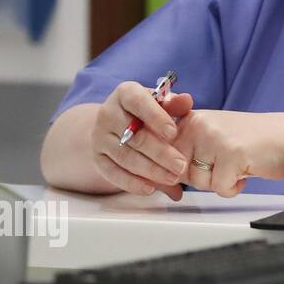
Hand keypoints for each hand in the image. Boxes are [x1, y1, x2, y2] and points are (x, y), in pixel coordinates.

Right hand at [89, 81, 194, 198]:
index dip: (155, 117)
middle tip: (181, 165)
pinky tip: (150, 189)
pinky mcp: (97, 157)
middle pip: (134, 135)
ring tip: (173, 178)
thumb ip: (175, 104)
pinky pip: (113, 173)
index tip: (173, 133)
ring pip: (125, 156)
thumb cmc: (149, 111)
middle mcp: (107, 113)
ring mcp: (99, 136)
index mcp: (125, 93)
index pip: (138, 102)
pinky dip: (132, 183)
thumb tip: (187, 100)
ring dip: (150, 170)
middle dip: (160, 152)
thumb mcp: (161, 103)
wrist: (119, 123)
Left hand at [171, 110, 283, 197]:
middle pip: (178, 171)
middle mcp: (200, 124)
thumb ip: (187, 149)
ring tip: (237, 165)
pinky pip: (219, 188)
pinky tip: (246, 171)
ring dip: (218, 182)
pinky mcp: (231, 154)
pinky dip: (234, 187)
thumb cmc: (255, 141)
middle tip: (222, 165)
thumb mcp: (214, 136)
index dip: (172, 170)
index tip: (186, 172)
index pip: (162, 152)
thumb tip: (162, 178)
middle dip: (199, 176)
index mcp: (193, 119)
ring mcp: (214, 138)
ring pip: (198, 182)